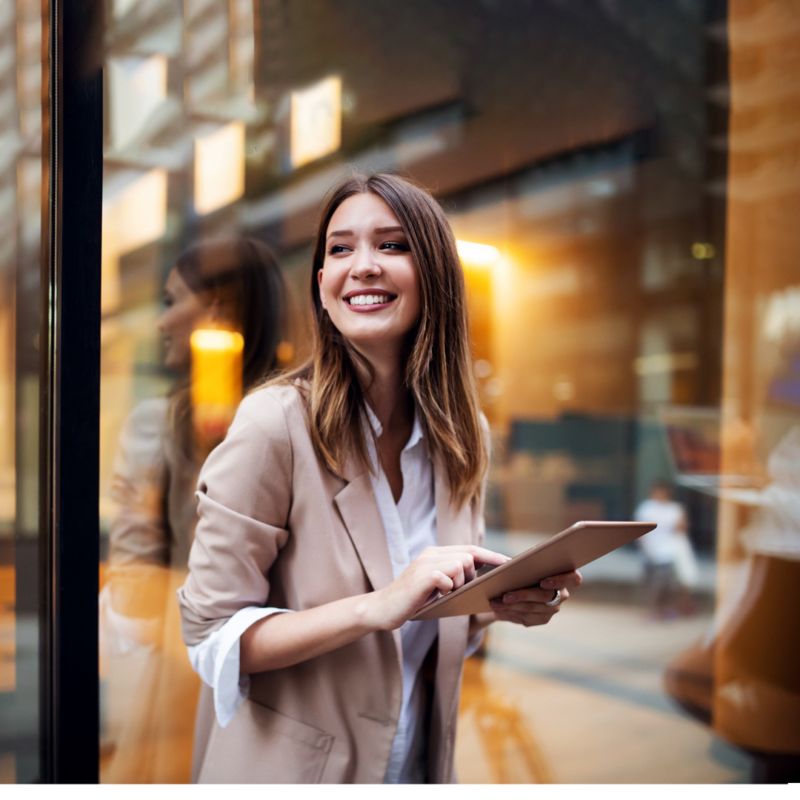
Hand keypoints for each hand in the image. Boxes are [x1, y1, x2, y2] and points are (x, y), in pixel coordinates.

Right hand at [369, 545, 510, 630]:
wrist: (383, 608)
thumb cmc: (411, 600)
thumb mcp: (434, 584)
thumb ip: (451, 575)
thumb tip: (477, 577)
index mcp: (435, 553)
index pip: (469, 548)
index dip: (490, 555)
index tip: (508, 562)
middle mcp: (431, 553)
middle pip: (468, 555)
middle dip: (472, 575)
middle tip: (458, 590)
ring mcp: (426, 563)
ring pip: (461, 564)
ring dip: (460, 583)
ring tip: (445, 593)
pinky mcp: (422, 576)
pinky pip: (448, 578)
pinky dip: (448, 589)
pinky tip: (437, 595)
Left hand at [489, 570, 581, 627]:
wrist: (518, 585)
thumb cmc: (526, 568)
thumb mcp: (528, 563)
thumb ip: (526, 563)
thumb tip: (510, 565)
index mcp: (565, 576)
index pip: (574, 578)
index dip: (560, 580)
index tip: (543, 582)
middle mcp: (562, 595)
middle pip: (544, 597)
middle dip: (522, 596)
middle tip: (504, 596)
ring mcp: (553, 609)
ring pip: (531, 609)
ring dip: (510, 606)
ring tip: (494, 603)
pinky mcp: (542, 619)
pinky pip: (526, 618)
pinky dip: (510, 614)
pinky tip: (498, 611)